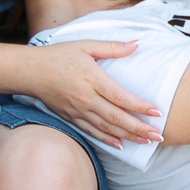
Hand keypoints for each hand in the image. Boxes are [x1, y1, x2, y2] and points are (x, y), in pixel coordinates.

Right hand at [22, 39, 163, 146]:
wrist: (31, 71)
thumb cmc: (59, 55)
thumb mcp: (86, 45)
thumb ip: (112, 47)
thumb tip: (137, 44)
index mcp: (93, 79)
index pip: (121, 97)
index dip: (140, 106)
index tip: (157, 112)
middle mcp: (86, 98)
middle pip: (117, 117)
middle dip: (139, 128)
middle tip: (157, 136)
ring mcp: (78, 110)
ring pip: (106, 128)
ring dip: (127, 136)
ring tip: (145, 142)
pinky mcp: (71, 118)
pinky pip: (91, 132)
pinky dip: (106, 139)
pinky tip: (120, 145)